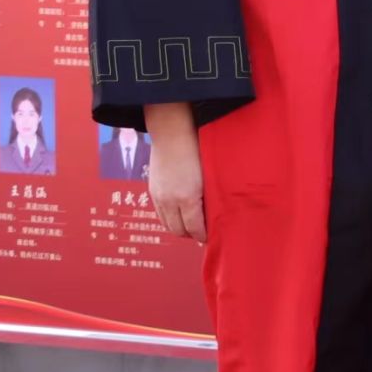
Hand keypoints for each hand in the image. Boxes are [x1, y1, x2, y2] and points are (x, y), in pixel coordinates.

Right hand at [143, 103, 204, 243]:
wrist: (173, 133)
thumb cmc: (199, 150)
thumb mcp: (210, 175)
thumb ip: (212, 195)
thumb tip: (218, 214)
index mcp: (187, 197)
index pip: (195, 228)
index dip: (204, 236)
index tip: (214, 238)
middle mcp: (170, 200)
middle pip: (179, 231)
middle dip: (192, 235)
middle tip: (205, 234)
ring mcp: (159, 196)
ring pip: (168, 225)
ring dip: (180, 229)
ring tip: (193, 226)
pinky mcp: (153, 191)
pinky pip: (160, 214)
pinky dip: (170, 219)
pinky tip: (181, 215)